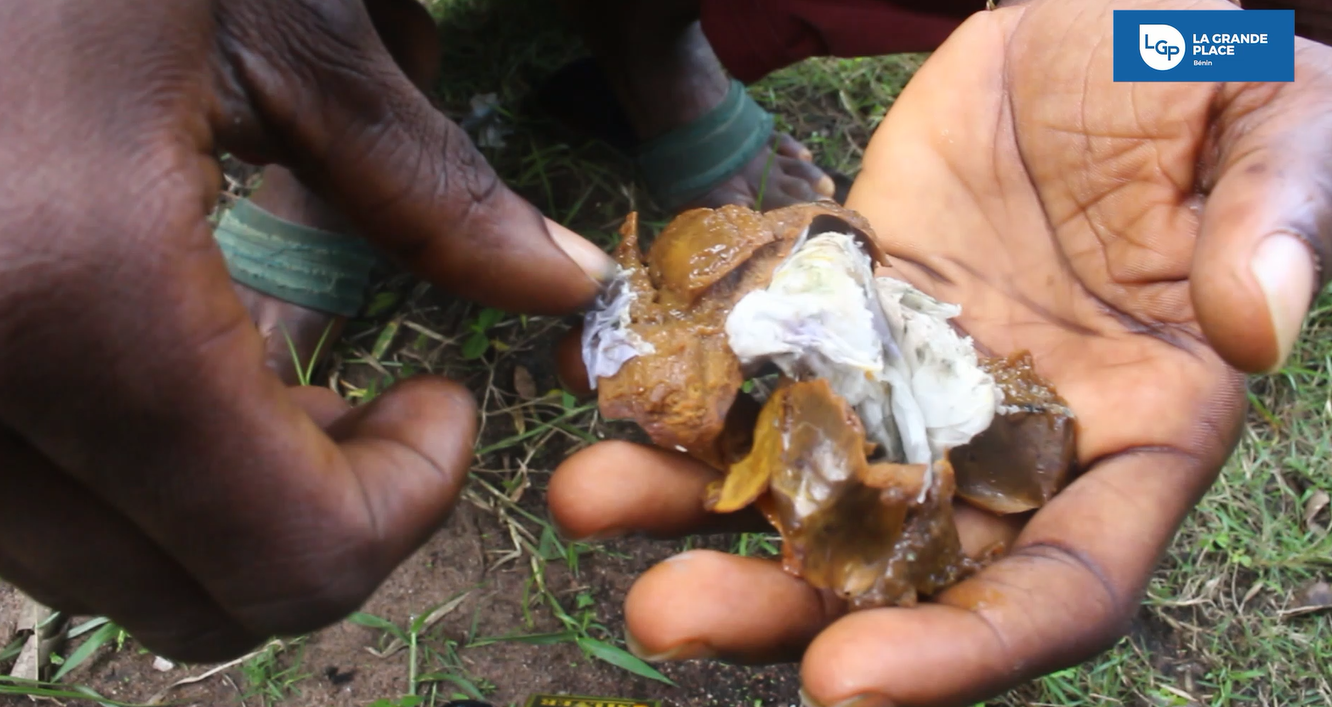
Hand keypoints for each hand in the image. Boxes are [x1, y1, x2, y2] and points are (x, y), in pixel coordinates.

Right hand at [0, 0, 611, 661]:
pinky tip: (183, 364)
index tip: (446, 405)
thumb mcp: (280, 24)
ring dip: (222, 505)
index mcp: (71, 294)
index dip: (406, 501)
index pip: (288, 549)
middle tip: (378, 414)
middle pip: (185, 592)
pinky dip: (135, 467)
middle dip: (317, 522)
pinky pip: (29, 491)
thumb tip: (561, 283)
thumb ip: (430, 183)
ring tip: (285, 386)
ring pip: (100, 559)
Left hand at [547, 0, 1330, 703]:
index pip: (1061, 588)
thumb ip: (1276, 222)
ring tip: (588, 502)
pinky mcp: (845, 303)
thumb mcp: (1274, 122)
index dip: (963, 649)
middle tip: (662, 616)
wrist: (1094, 21)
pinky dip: (688, 380)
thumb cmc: (1208, 76)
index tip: (847, 682)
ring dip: (698, 503)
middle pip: (899, 565)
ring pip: (806, 470)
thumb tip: (1257, 329)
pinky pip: (763, 355)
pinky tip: (608, 385)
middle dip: (782, 606)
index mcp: (1139, 436)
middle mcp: (1012, 435)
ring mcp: (915, 373)